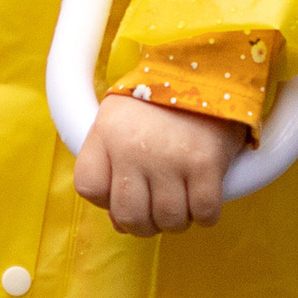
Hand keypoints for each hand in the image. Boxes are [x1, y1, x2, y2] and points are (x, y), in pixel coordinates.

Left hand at [75, 92, 242, 235]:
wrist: (208, 72)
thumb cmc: (161, 105)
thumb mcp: (120, 122)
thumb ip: (111, 169)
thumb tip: (120, 224)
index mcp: (106, 134)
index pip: (89, 189)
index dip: (106, 201)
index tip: (126, 191)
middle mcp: (133, 149)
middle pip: (129, 216)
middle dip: (144, 225)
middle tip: (156, 213)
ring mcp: (169, 158)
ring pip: (168, 221)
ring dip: (177, 222)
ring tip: (182, 204)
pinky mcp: (205, 164)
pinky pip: (203, 213)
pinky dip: (205, 216)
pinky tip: (204, 199)